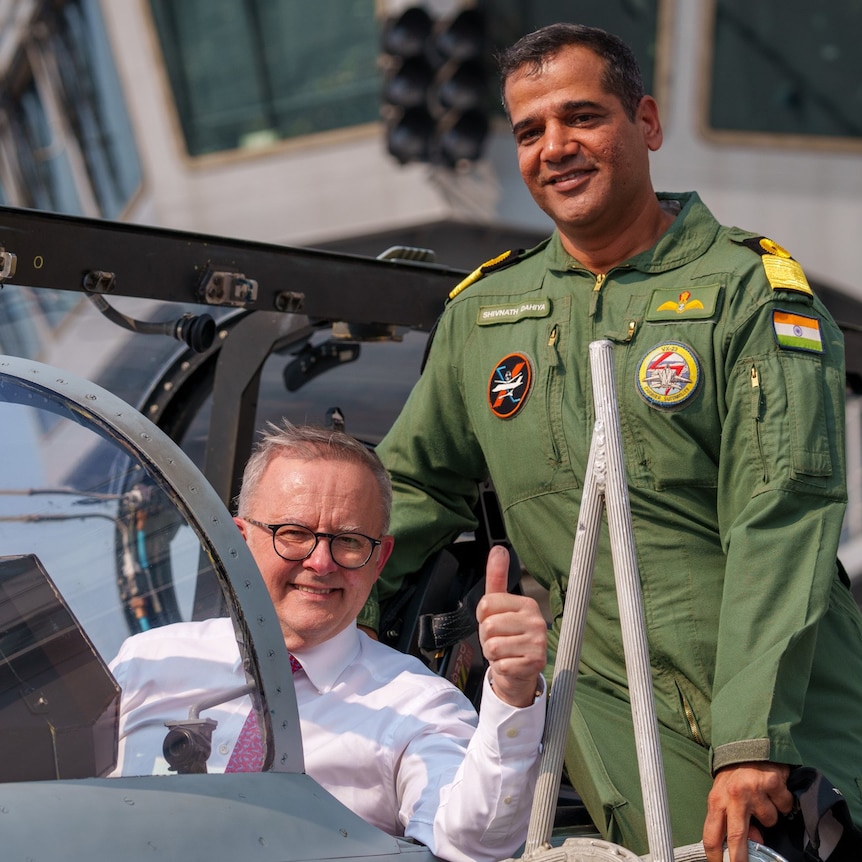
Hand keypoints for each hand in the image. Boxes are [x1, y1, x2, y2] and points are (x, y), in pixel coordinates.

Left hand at [476, 545, 546, 707]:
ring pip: (492, 646)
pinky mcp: (535, 663)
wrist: (520, 671)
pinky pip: (500, 664)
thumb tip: (498, 549)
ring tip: (505, 652)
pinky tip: (510, 663)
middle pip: (489, 626)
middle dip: (487, 637)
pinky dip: (500, 667)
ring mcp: (538, 643)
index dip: (483, 617)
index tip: (495, 622)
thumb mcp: (499, 605)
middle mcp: (536, 621)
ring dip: (492, 653)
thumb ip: (497, 577)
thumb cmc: (507, 635)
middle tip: (500, 640)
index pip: (486, 604)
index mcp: (527, 604)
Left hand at [702, 762, 792, 861]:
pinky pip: (784, 806)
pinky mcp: (772, 783)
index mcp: (716, 799)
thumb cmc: (734, 773)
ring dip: (770, 814)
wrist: (749, 744)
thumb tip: (752, 843)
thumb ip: (732, 818)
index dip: (715, 856)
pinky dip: (783, 801)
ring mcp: (753, 789)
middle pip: (737, 837)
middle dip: (741, 859)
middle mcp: (733, 795)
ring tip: (762, 797)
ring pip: (769, 821)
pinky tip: (773, 789)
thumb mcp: (725, 794)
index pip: (711, 834)